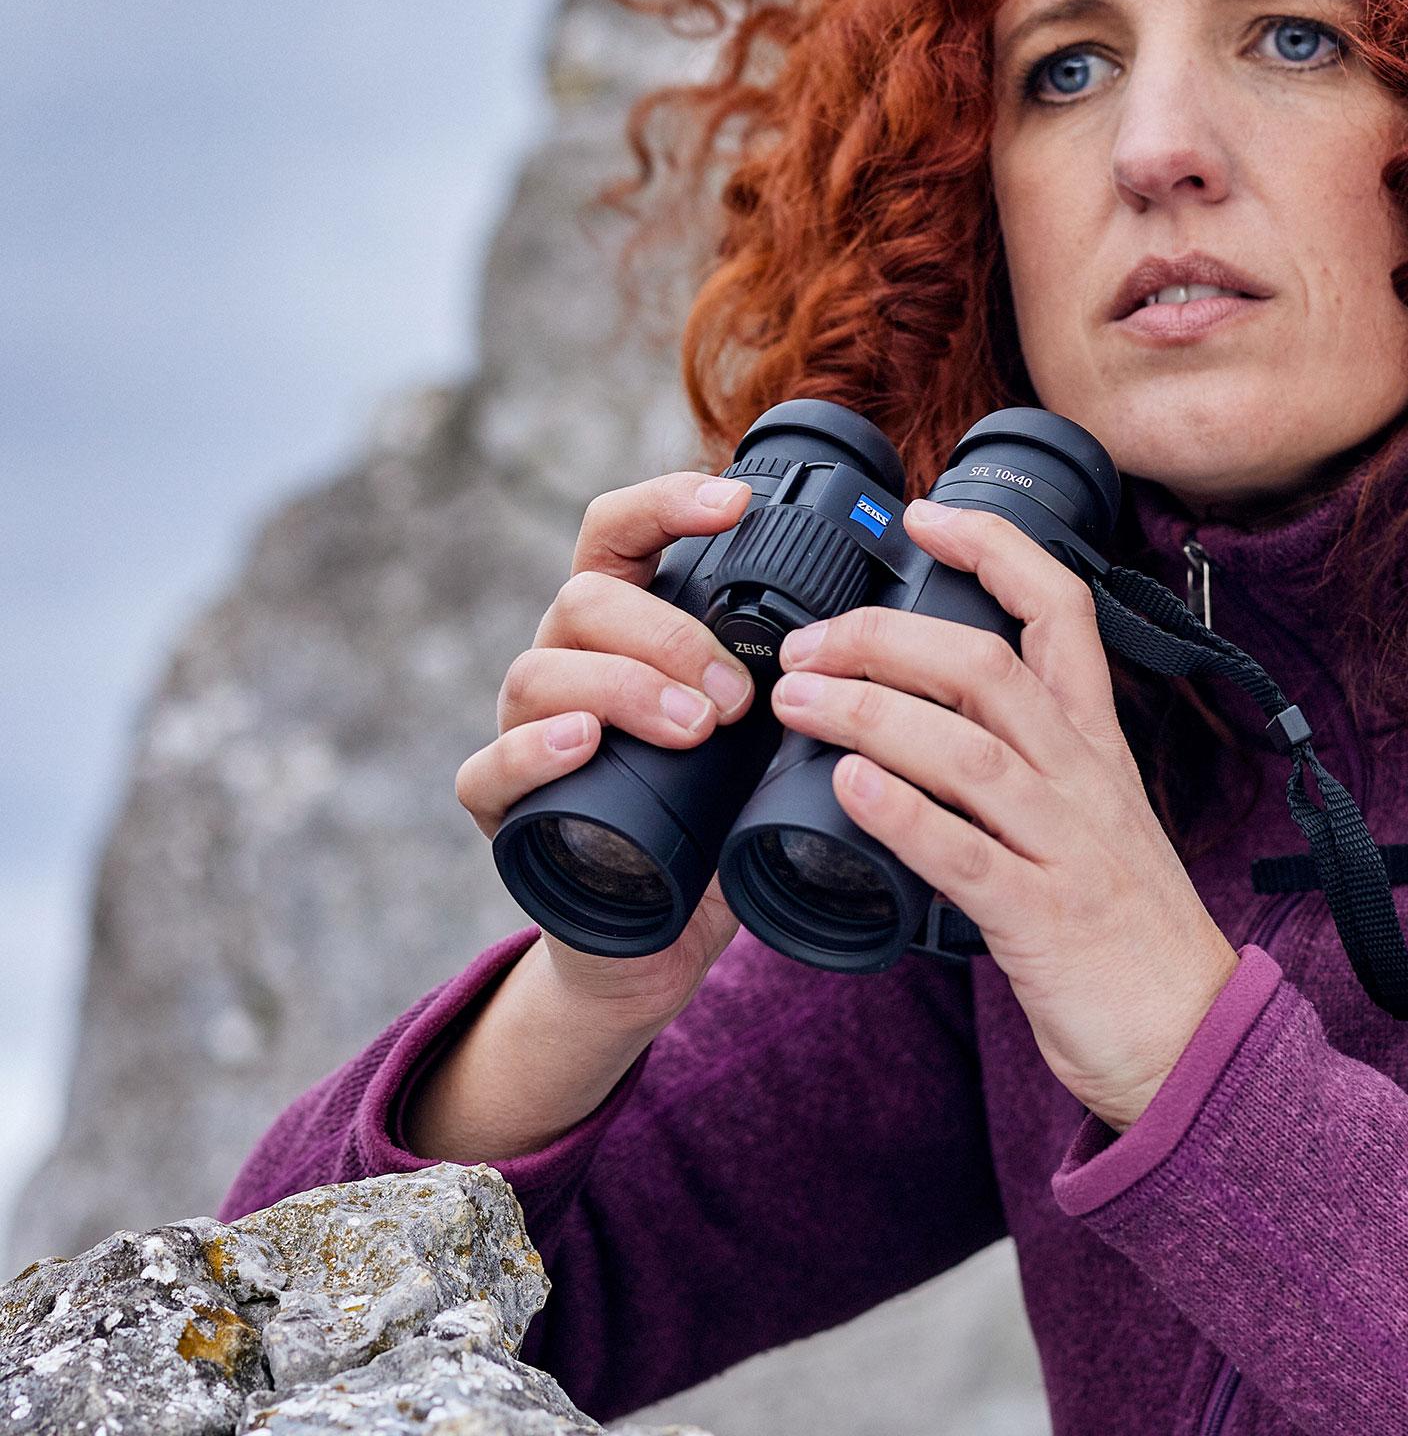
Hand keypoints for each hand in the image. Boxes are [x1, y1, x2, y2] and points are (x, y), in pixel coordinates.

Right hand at [455, 468, 763, 1032]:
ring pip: (541, 672)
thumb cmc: (720, 816)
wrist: (665, 937)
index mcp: (628, 627)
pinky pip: (489, 767)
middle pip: (586, 598)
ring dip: (625, 688)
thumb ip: (798, 675)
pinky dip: (534, 751)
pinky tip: (583, 743)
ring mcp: (529, 731)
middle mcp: (570, 663)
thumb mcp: (769, 734)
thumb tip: (887, 622)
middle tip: (739, 696)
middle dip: (670, 634)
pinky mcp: (504, 810)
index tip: (737, 502)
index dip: (668, 502)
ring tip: (696, 729)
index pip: (622, 533)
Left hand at [769, 498, 1240, 1130]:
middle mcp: (1085, 779)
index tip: (924, 515)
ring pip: (969, 750)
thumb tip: (919, 721)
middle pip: (987, 667)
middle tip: (805, 642)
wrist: (1195, 1044)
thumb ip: (1024, 764)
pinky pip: (967, 857)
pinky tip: (847, 790)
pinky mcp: (1045, 922)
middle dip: (886, 638)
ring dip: (871, 714)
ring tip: (795, 700)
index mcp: (1095, 745)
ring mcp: (1068, 847)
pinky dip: (904, 816)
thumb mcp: (1087, 820)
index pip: (1060, 610)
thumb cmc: (1123, 929)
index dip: (994, 549)